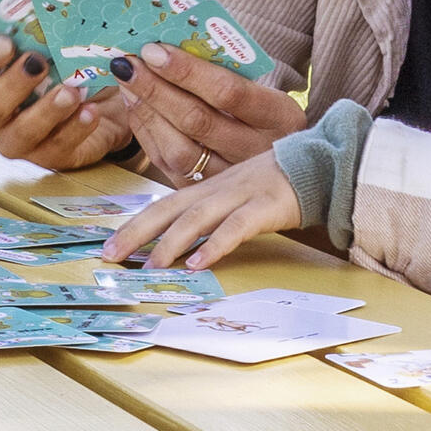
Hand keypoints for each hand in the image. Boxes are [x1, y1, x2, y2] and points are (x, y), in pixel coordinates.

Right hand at [0, 35, 131, 169]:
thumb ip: (48, 23)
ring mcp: (18, 140)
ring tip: (71, 90)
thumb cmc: (71, 65)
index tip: (6, 42)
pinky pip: (56, 149)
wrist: (106, 101)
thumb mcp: (59, 42)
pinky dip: (73, 130)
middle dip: (13, 84)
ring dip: (45, 111)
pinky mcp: (50, 157)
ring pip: (19, 135)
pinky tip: (89, 112)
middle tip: (39, 63)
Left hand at [101, 149, 300, 268]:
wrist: (323, 163)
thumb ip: (214, 213)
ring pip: (199, 216)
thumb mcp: (239, 195)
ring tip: (149, 267)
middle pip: (171, 207)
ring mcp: (243, 194)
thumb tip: (184, 246)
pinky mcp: (268, 205)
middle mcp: (220, 188)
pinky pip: (238, 226)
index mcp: (211, 187)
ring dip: (171, 242)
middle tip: (109, 257)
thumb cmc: (280, 183)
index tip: (107, 246)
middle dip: (137, 231)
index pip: (164, 204)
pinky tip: (200, 263)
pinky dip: (217, 244)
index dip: (135, 224)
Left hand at [110, 43, 306, 187]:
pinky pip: (169, 166)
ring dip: (147, 113)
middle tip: (127, 63)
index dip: (188, 71)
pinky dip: (147, 135)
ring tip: (127, 84)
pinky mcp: (208, 195)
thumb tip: (177, 44)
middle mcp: (258, 151)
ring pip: (179, 149)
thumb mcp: (269, 93)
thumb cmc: (271, 117)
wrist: (295, 170)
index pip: (229, 92)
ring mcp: (233, 179)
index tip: (154, 50)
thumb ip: (232, 73)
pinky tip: (135, 110)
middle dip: (156, 88)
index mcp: (280, 116)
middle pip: (198, 120)